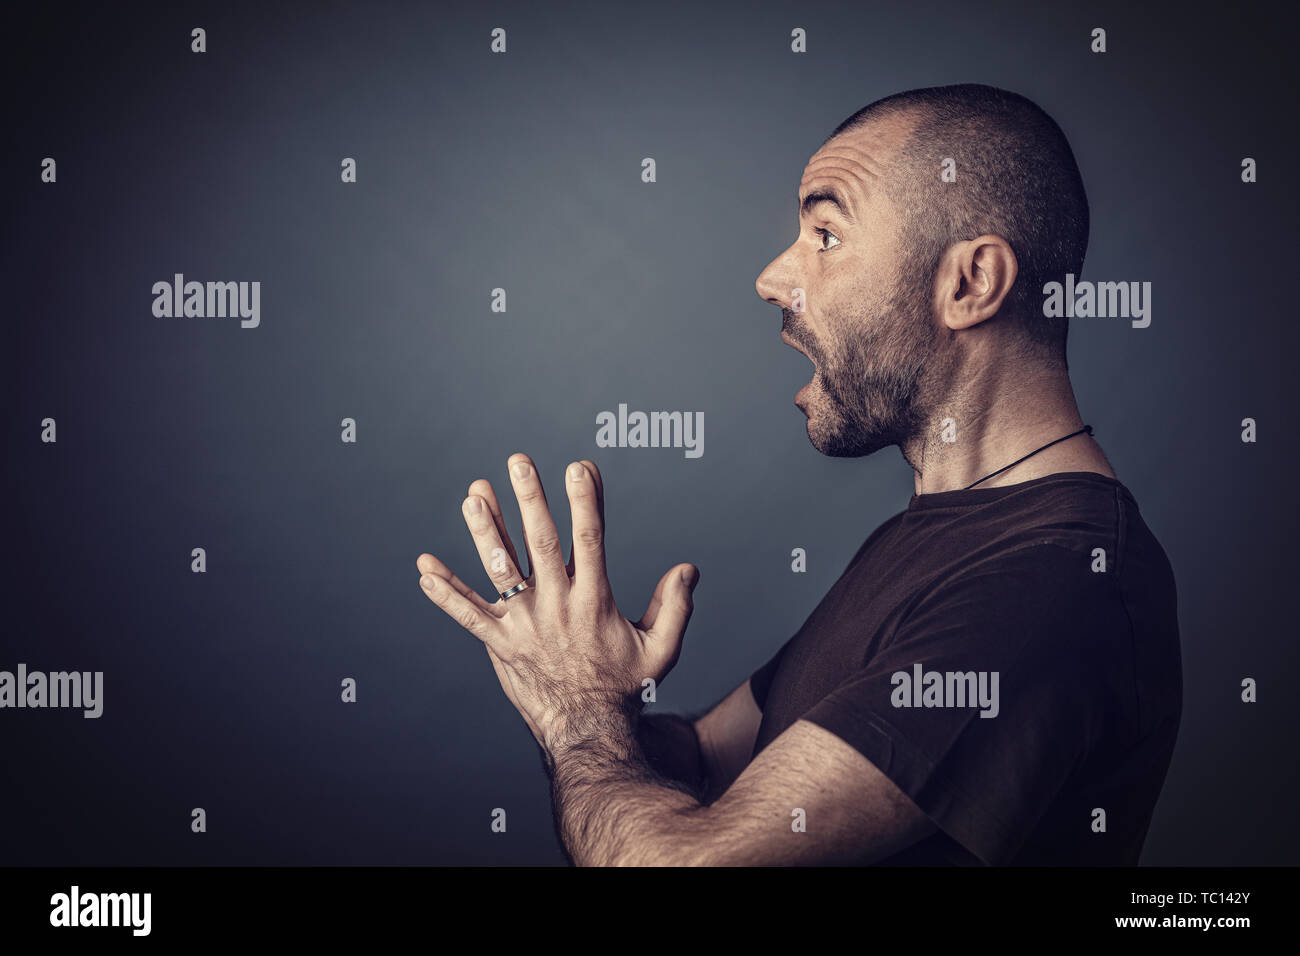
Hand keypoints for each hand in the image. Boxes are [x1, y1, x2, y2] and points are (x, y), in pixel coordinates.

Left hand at [415, 453, 698, 751]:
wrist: (587, 732)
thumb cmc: (624, 688)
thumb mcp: (661, 648)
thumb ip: (674, 606)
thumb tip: (688, 568)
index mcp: (594, 601)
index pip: (590, 540)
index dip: (586, 501)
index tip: (580, 466)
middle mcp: (556, 606)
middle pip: (540, 543)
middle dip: (529, 498)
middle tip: (519, 461)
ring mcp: (524, 624)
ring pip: (500, 570)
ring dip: (485, 531)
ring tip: (473, 494)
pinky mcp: (500, 644)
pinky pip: (467, 616)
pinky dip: (444, 593)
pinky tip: (424, 569)